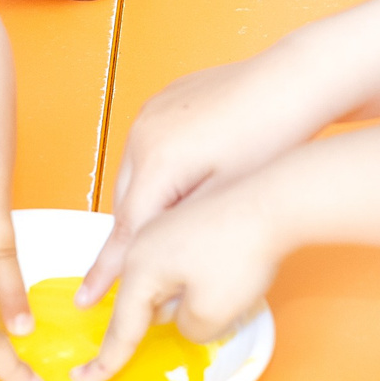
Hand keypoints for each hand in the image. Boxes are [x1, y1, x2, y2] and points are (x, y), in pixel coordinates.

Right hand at [73, 175, 282, 380]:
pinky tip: (206, 275)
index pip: (121, 323)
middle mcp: (144, 242)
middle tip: (126, 349)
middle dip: (138, 320)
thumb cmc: (241, 255)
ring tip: (186, 306)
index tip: (85, 379)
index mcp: (141, 267)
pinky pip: (167, 255)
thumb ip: (188, 329)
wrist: (275, 201)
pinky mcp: (187, 217)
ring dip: (163, 295)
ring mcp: (164, 224)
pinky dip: (177, 275)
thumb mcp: (212, 314)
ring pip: (150, 273)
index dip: (107, 358)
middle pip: (133, 294)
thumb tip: (185, 319)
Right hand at [78, 46, 348, 302]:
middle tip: (131, 272)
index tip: (87, 298)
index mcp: (157, 162)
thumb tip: (155, 261)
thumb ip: (181, 232)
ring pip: (135, 175)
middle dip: (130, 238)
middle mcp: (143, 133)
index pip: (125, 230)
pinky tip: (183, 182)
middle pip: (126, 203)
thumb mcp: (225, 198)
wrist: (292, 82)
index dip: (107, 269)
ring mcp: (151, 113)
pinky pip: (147, 148)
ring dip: (145, 203)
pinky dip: (155, 172)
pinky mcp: (164, 101)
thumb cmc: (270, 138)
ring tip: (169, 226)